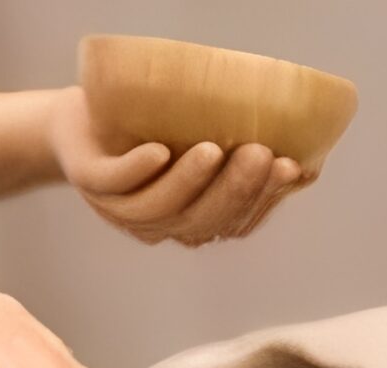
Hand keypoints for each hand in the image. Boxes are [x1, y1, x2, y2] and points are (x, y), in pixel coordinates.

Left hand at [46, 85, 305, 246]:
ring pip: (156, 209)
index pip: (231, 224)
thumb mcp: (199, 143)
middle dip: (233, 190)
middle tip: (259, 153)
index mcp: (189, 220)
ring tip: (211, 150)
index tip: (291, 167)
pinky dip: (137, 170)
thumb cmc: (150, 132)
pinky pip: (115, 183)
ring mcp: (119, 206)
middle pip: (197, 222)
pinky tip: (158, 152)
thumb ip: (238, 158)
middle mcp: (157, 223)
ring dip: (187, 183)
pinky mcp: (90, 179)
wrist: (81, 123)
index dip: (261, 202)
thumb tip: (305, 157)